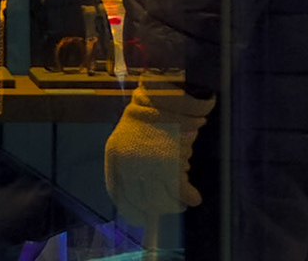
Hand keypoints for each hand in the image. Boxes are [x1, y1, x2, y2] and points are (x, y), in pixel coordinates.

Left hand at [104, 83, 214, 223]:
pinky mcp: (169, 164)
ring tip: (182, 202)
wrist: (166, 92)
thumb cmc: (151, 110)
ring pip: (161, 196)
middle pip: (140, 198)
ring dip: (173, 202)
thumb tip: (143, 192)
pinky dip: (188, 195)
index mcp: (114, 155)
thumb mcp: (131, 134)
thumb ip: (132, 161)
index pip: (117, 192)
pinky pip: (179, 188)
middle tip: (167, 208)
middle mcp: (127, 163)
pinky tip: (193, 197)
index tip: (139, 214)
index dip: (129, 205)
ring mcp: (147, 164)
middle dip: (155, 207)